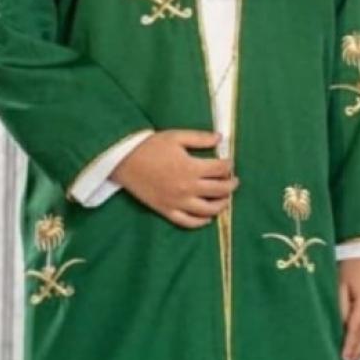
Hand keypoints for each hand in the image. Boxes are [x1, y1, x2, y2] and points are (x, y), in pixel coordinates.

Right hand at [111, 129, 238, 227]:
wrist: (124, 161)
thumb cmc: (150, 146)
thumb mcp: (176, 136)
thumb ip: (200, 138)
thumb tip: (220, 139)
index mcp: (191, 168)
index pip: (220, 169)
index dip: (229, 165)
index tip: (230, 163)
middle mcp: (187, 188)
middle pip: (218, 190)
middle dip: (230, 185)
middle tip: (234, 181)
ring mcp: (177, 202)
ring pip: (207, 210)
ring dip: (221, 205)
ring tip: (226, 199)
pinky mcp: (166, 211)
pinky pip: (187, 222)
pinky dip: (200, 222)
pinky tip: (207, 218)